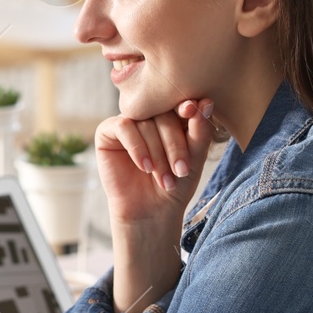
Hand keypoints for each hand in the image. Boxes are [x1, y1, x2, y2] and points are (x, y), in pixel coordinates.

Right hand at [93, 99, 214, 312]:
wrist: (151, 211)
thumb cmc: (175, 184)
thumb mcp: (193, 157)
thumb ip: (200, 131)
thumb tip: (205, 102)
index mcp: (170, 115)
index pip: (179, 103)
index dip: (187, 108)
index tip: (194, 112)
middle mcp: (148, 115)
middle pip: (163, 114)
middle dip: (174, 143)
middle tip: (182, 170)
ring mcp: (128, 122)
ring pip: (145, 123)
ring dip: (157, 152)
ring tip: (164, 178)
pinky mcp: (108, 131)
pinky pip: (124, 127)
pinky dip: (137, 147)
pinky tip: (144, 167)